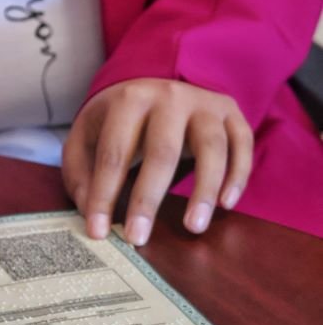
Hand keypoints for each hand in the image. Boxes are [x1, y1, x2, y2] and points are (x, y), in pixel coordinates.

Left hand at [62, 79, 252, 244]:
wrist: (154, 86)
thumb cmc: (115, 123)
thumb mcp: (85, 139)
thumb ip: (81, 175)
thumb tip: (91, 215)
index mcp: (127, 101)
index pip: (113, 153)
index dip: (104, 194)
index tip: (98, 232)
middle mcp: (169, 97)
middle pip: (162, 152)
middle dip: (147, 200)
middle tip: (137, 238)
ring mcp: (204, 103)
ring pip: (212, 148)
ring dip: (204, 191)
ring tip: (193, 227)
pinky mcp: (230, 112)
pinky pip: (242, 144)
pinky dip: (238, 175)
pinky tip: (226, 204)